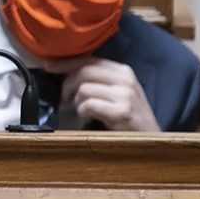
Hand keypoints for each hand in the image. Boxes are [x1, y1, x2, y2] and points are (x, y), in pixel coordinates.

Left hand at [45, 56, 160, 131]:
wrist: (151, 139)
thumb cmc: (129, 115)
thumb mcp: (117, 91)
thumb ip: (97, 79)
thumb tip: (62, 70)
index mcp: (123, 70)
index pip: (88, 59)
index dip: (66, 62)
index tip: (48, 66)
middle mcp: (125, 79)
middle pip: (83, 72)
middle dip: (67, 85)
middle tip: (65, 99)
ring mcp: (125, 95)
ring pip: (84, 89)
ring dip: (77, 102)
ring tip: (84, 110)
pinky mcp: (122, 112)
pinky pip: (89, 105)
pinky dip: (83, 111)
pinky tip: (89, 117)